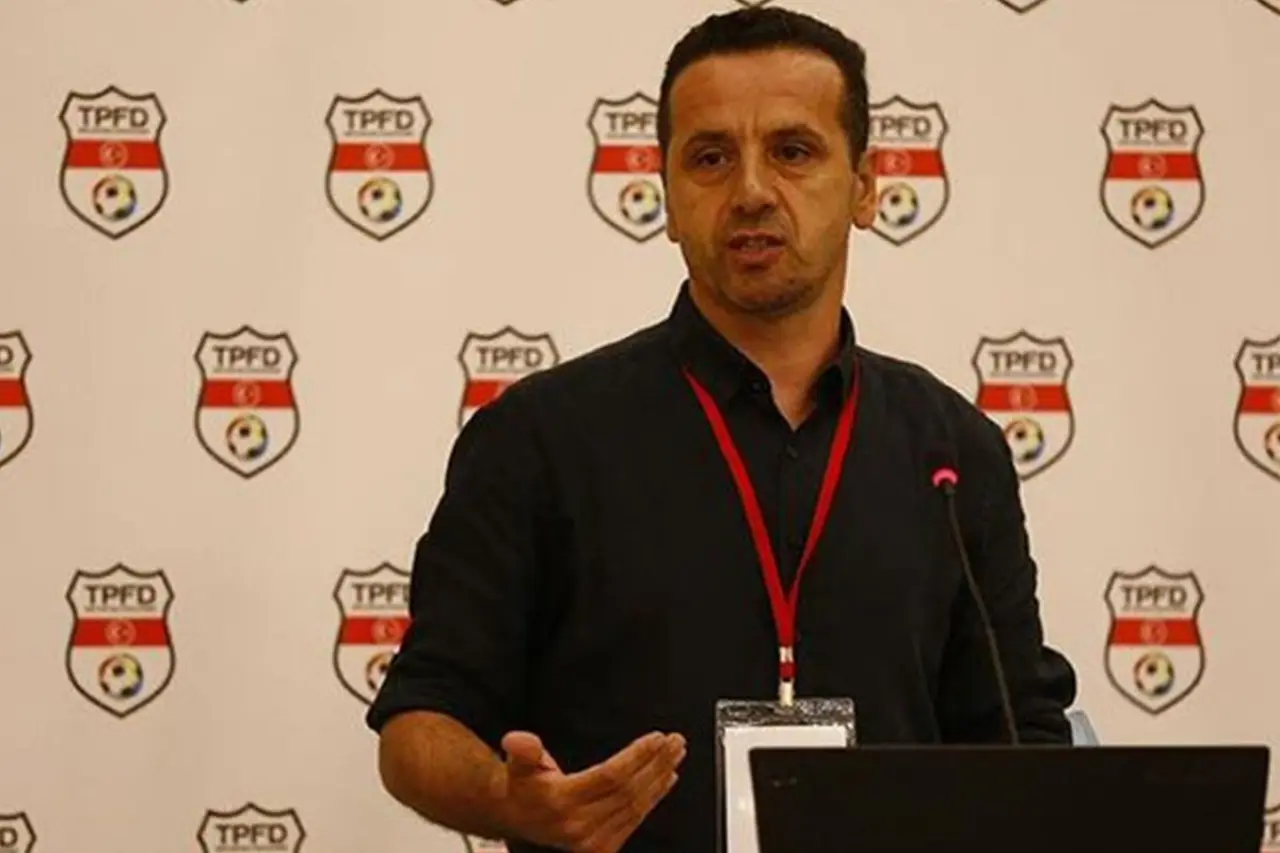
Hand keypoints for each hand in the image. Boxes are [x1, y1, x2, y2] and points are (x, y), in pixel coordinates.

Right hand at [490, 729, 685, 852]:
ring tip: (675, 755)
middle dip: (656, 763)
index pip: (611, 776)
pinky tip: (666, 780)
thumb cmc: (522, 786)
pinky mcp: (602, 848)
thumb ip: (523, 750)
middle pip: (629, 790)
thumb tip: (519, 740)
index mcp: (562, 802)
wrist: (515, 817)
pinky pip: (634, 820)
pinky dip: (654, 799)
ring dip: (660, 779)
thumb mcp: (517, 763)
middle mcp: (579, 825)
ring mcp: (592, 841)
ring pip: (636, 806)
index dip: (637, 756)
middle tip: (676, 742)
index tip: (656, 738)